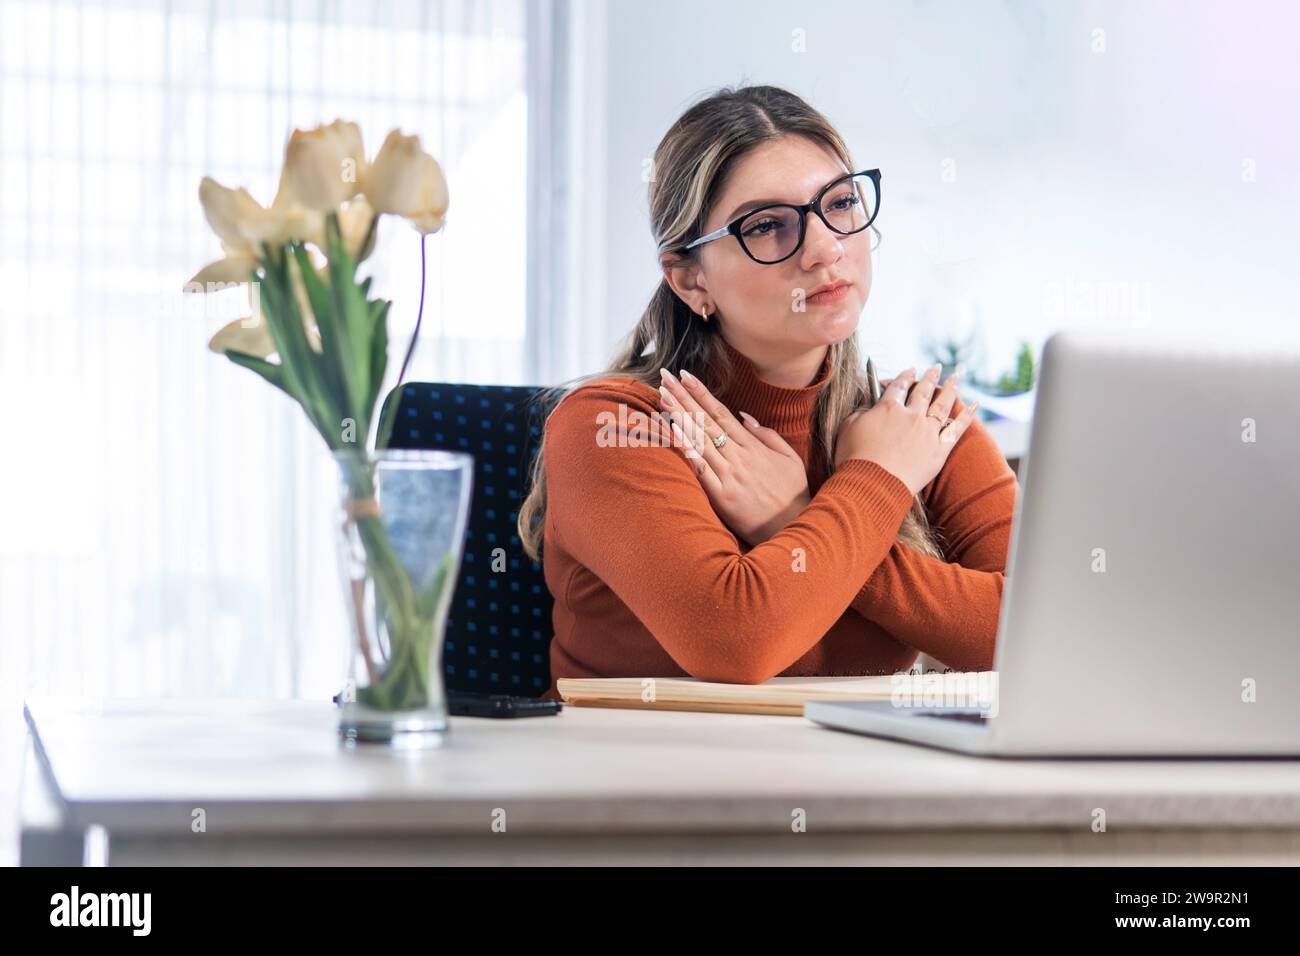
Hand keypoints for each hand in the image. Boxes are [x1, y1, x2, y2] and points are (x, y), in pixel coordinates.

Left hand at [658, 367, 809, 545]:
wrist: (794, 529)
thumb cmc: (792, 495)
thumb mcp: (789, 459)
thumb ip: (766, 435)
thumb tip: (743, 415)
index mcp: (753, 446)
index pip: (721, 413)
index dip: (701, 393)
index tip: (684, 375)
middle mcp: (739, 457)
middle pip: (705, 421)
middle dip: (683, 397)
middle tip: (664, 376)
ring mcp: (730, 476)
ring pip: (699, 440)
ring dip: (679, 417)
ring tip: (662, 397)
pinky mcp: (723, 497)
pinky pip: (701, 471)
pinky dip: (687, 451)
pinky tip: (673, 434)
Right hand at [834, 364, 979, 494]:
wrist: (872, 486)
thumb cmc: (854, 458)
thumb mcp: (848, 427)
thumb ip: (860, 411)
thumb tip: (869, 402)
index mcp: (888, 408)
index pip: (898, 386)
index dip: (904, 376)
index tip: (910, 370)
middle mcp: (911, 416)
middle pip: (923, 391)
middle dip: (930, 377)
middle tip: (937, 368)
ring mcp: (928, 433)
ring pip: (942, 405)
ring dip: (951, 389)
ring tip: (957, 377)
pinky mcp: (939, 451)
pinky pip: (956, 430)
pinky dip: (967, 416)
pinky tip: (975, 405)